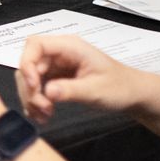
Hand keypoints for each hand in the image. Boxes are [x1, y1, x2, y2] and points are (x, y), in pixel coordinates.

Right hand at [16, 34, 138, 124]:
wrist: (131, 95)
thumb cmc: (119, 87)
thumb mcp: (96, 90)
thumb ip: (70, 90)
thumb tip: (46, 92)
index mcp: (69, 47)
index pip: (35, 45)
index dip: (27, 64)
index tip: (34, 87)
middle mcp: (60, 54)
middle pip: (29, 64)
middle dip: (30, 88)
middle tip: (43, 108)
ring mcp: (57, 66)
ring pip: (30, 78)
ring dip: (32, 98)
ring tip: (45, 115)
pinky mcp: (56, 79)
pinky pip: (37, 88)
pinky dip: (36, 102)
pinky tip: (44, 115)